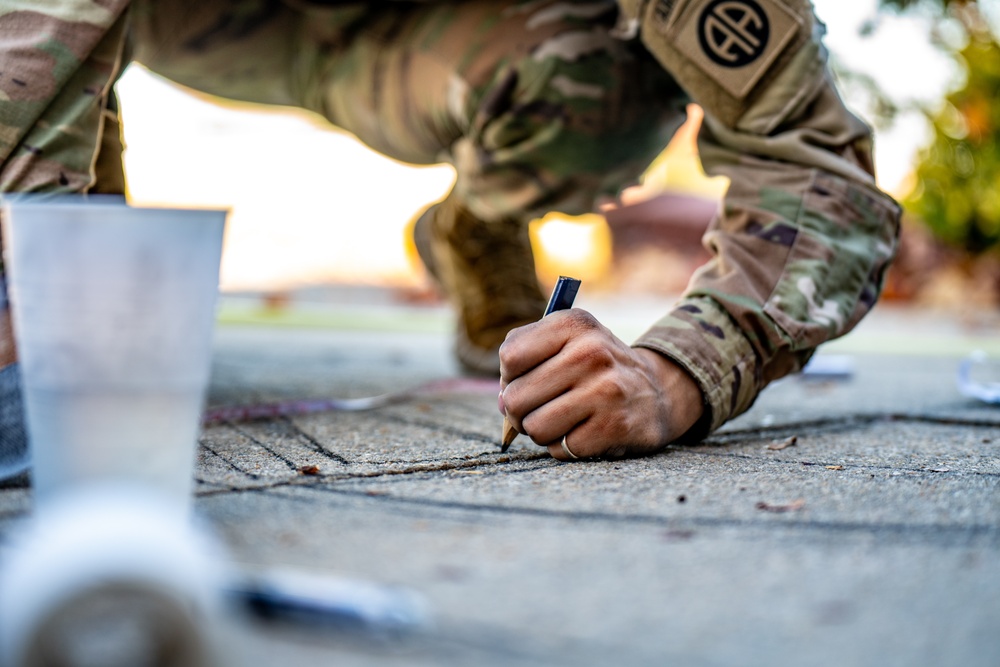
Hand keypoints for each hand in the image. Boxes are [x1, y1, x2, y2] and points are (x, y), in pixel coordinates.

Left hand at [498, 309, 703, 459]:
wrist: (658, 391)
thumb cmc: (595, 368)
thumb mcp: (567, 341)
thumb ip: (525, 359)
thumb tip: (502, 402)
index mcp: (574, 323)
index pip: (510, 357)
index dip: (510, 376)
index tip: (530, 379)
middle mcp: (591, 351)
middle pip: (515, 397)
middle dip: (521, 411)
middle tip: (544, 407)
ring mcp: (606, 389)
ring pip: (534, 427)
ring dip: (543, 432)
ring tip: (564, 420)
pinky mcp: (616, 426)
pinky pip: (561, 448)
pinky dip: (565, 447)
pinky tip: (585, 432)